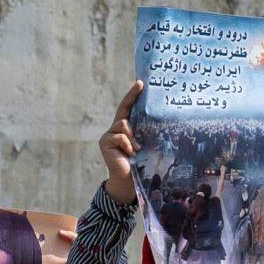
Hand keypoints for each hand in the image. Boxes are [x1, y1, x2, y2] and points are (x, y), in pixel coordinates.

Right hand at [99, 82, 144, 202]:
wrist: (129, 181)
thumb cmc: (141, 163)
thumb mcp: (145, 144)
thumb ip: (145, 132)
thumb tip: (158, 118)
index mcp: (127, 128)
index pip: (128, 108)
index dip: (133, 95)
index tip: (141, 82)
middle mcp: (116, 129)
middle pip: (123, 109)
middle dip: (132, 96)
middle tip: (141, 85)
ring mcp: (109, 135)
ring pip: (123, 124)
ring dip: (133, 136)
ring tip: (138, 149)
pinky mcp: (104, 142)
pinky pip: (119, 136)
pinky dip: (127, 144)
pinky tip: (130, 153)